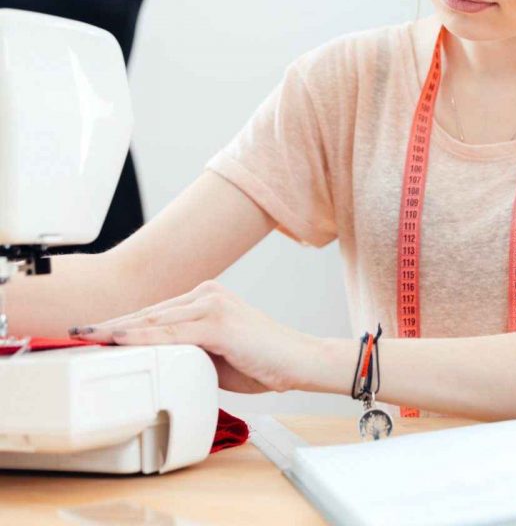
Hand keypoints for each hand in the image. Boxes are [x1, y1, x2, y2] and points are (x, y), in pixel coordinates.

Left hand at [69, 280, 316, 393]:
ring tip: (86, 337)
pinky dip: (141, 337)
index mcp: (207, 298)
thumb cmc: (262, 360)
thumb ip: (187, 349)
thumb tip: (156, 357)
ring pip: (155, 320)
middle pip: (149, 313)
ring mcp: (212, 305)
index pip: (155, 313)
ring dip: (117, 330)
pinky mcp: (217, 322)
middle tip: (77, 333)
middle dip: (111, 325)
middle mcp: (207, 294)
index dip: (122, 324)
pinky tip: (118, 339)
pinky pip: (171, 333)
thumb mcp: (215, 354)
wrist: (298, 360)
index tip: (93, 333)